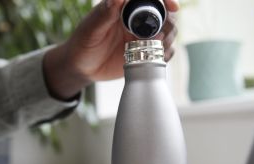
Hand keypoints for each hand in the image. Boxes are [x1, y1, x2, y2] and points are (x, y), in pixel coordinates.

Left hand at [43, 0, 178, 99]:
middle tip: (161, 37)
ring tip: (158, 48)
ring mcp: (141, 36)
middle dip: (168, 23)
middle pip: (164, 14)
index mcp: (123, 7)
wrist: (80, 67)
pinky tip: (158, 57)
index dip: (165, 0)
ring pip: (167, 31)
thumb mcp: (91, 29)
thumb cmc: (82, 44)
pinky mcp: (144, 52)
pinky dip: (166, 53)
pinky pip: (162, 50)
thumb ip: (104, 13)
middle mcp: (135, 19)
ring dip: (169, 39)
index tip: (173, 7)